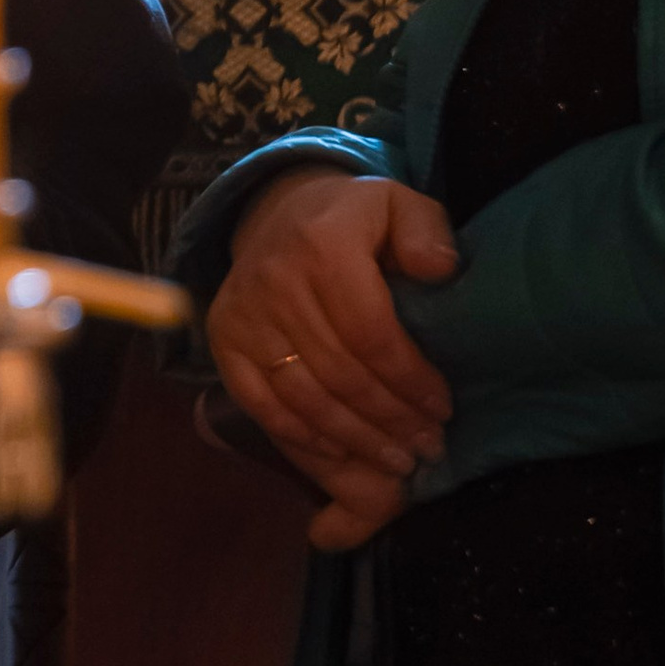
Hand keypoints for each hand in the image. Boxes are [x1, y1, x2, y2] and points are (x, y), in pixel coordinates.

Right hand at [206, 170, 460, 551]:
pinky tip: (339, 451)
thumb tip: (440, 270)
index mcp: (323, 246)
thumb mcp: (398, 205)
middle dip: (389, 419)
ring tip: (396, 460)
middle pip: (340, 372)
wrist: (276, 213)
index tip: (441, 409)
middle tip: (427, 447)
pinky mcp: (223, 337)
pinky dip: (300, 434)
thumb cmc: (352, 219)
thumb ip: (426, 231)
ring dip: (354, 438)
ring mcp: (243, 313)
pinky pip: (260, 401)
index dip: (408, 380)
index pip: (371, 333)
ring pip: (303, 395)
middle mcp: (275, 281)